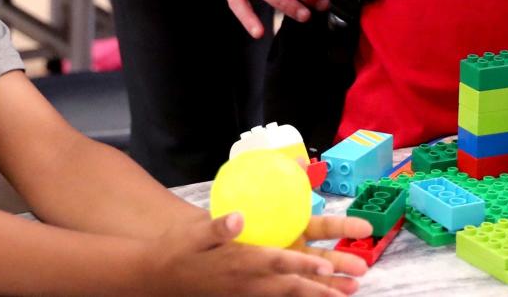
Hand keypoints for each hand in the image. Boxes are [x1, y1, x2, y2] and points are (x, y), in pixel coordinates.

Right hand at [151, 211, 368, 295]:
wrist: (159, 277)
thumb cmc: (178, 250)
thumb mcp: (193, 234)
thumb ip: (216, 227)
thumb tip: (236, 218)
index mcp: (239, 262)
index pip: (277, 263)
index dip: (302, 266)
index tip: (325, 266)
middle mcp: (247, 282)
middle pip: (290, 287)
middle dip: (320, 288)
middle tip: (349, 290)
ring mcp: (246, 293)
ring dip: (315, 296)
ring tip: (343, 296)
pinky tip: (311, 296)